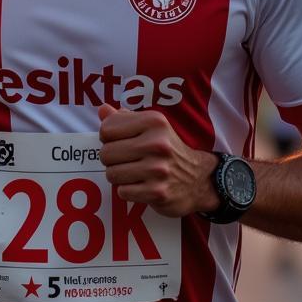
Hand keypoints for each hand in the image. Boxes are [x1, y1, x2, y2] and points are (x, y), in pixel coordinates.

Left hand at [98, 104, 217, 217]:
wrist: (198, 179)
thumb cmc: (167, 150)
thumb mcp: (152, 127)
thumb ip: (125, 118)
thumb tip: (102, 109)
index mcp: (154, 122)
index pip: (107, 129)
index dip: (108, 138)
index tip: (121, 142)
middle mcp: (157, 143)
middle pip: (106, 153)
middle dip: (111, 159)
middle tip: (127, 160)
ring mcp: (158, 169)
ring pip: (112, 173)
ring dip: (118, 176)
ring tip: (134, 172)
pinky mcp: (157, 192)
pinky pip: (122, 191)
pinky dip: (128, 190)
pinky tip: (141, 185)